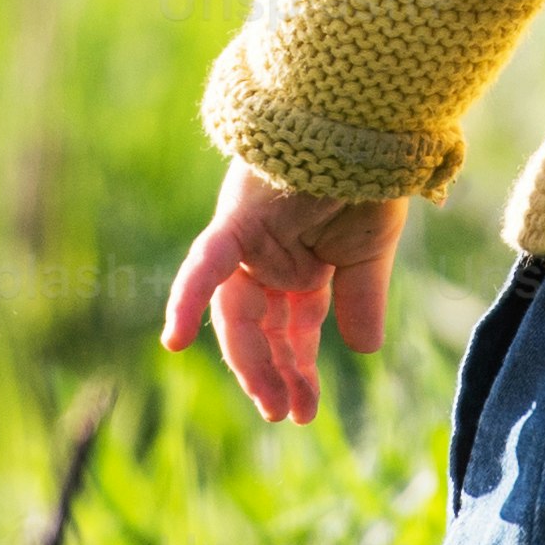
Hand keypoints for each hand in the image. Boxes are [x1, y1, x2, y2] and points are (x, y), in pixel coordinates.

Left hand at [158, 164, 409, 424]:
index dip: (297, 370)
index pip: (291, 329)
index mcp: (299, 266)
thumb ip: (362, 301)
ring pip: (237, 313)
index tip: (305, 411)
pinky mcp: (235, 224)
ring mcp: (246, 243)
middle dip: (273, 374)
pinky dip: (188, 300)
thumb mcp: (370, 254)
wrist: (366, 128)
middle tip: (288, 416)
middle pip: (260, 329)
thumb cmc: (371, 181)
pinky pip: (205, 265)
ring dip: (251, 359)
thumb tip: (365, 352)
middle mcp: (266, 258)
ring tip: (273, 404)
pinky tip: (174, 341)